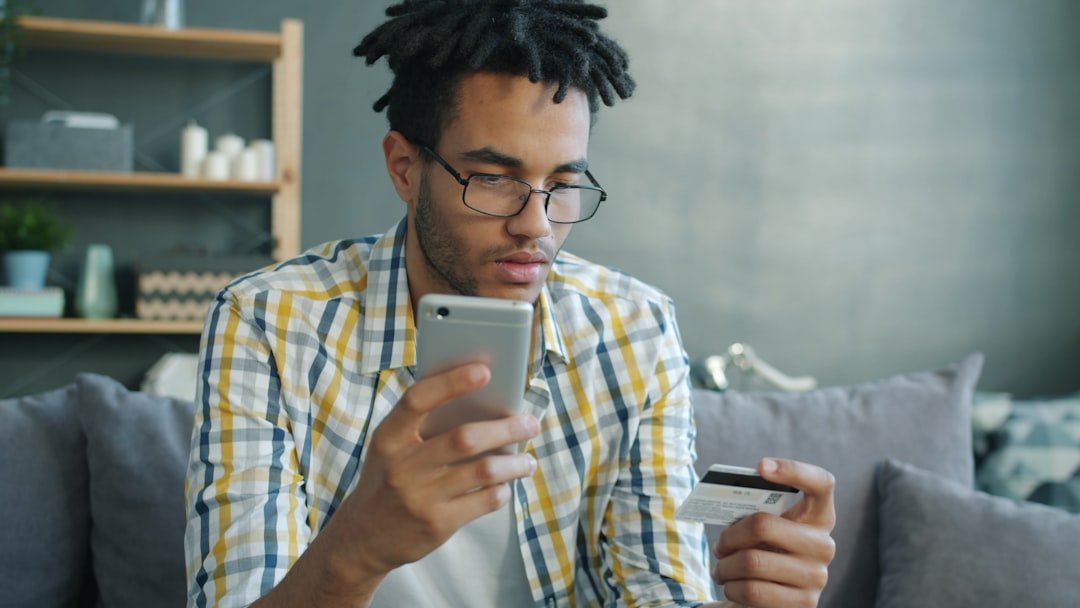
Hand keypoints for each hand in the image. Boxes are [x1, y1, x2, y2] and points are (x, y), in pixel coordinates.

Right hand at [326, 363, 540, 582]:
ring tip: (527, 461)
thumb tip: (482, 400)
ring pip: (482, 471)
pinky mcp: (437, 524)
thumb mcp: (391, 448)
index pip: (418, 400)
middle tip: (530, 423)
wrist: (364, 538)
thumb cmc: (388, 479)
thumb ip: (422, 426)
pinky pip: (483, 501)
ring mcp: (419, 497)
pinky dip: (501, 490)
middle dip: (505, 428)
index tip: (484, 370)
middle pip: (464, 438)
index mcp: (388, 438)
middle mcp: (402, 466)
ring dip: (513, 463)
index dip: (451, 382)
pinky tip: (505, 486)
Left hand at [711, 458, 836, 607]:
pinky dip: (732, 587)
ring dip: (725, 566)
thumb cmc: (766, 555)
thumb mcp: (765, 533)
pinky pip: (752, 590)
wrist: (774, 600)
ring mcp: (817, 576)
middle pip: (764, 524)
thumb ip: (757, 516)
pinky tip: (732, 586)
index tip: (760, 466)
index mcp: (818, 518)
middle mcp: (823, 545)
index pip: (821, 484)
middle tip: (719, 545)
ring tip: (721, 568)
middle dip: (730, 535)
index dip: (793, 470)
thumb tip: (729, 516)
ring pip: (752, 561)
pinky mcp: (803, 604)